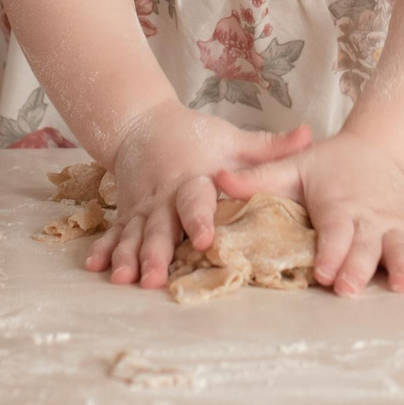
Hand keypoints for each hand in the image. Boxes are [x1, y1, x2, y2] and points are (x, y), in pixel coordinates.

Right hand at [88, 106, 310, 290]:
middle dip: (154, 253)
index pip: (196, 200)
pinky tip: (95, 267)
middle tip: (153, 279)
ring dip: (128, 257)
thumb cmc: (196, 136)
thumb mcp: (232, 139)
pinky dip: (104, 249)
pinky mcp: (127, 213)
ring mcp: (141, 206)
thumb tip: (309, 134)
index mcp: (191, 179)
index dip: (199, 219)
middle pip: (158, 227)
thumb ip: (269, 147)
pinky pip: (114, 232)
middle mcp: (163, 196)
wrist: (144, 124)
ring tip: (123, 280)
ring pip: (133, 234)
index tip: (205, 238)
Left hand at [215, 133, 403, 295]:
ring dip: (403, 266)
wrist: (376, 151)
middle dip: (359, 266)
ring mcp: (394, 223)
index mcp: (339, 204)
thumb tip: (219, 180)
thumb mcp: (293, 167)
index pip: (334, 231)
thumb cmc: (329, 165)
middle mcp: (369, 216)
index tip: (321, 272)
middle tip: (350, 288)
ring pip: (400, 246)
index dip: (329, 251)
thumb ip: (258, 178)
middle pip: (366, 244)